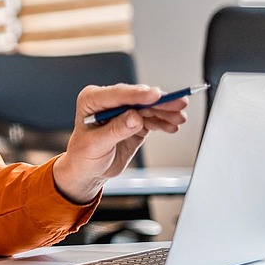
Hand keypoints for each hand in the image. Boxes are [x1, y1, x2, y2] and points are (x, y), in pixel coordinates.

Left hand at [53, 84, 189, 203]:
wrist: (88, 170)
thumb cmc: (83, 155)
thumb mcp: (96, 145)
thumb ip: (116, 130)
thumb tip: (135, 117)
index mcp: (91, 100)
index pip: (117, 94)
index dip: (137, 94)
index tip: (155, 95)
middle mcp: (108, 102)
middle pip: (137, 98)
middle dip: (159, 101)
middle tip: (178, 104)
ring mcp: (123, 111)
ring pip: (148, 107)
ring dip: (165, 112)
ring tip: (180, 118)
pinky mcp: (135, 122)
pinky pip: (151, 119)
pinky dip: (163, 122)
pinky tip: (172, 126)